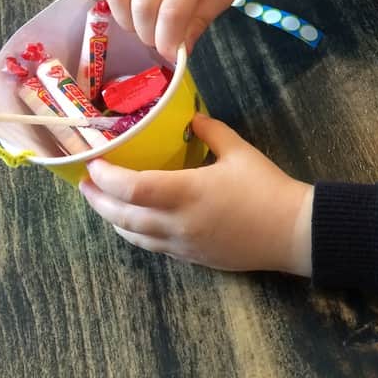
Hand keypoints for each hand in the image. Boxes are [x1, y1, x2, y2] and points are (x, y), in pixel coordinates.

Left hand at [79, 113, 313, 275]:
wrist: (292, 232)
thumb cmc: (267, 188)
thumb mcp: (239, 151)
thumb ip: (210, 132)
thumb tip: (190, 119)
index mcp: (187, 192)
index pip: (132, 188)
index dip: (106, 177)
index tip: (92, 164)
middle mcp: (177, 223)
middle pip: (121, 216)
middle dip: (97, 200)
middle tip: (85, 183)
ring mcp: (182, 244)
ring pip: (133, 236)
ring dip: (111, 219)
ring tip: (102, 202)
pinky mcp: (191, 258)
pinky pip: (151, 247)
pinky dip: (134, 233)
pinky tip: (132, 223)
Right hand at [102, 0, 256, 59]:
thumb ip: (200, 21)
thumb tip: (180, 50)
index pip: (172, 12)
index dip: (168, 41)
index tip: (173, 57)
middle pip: (143, 7)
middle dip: (150, 35)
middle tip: (163, 42)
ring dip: (129, 22)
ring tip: (147, 28)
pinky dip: (117, 7)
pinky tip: (135, 13)